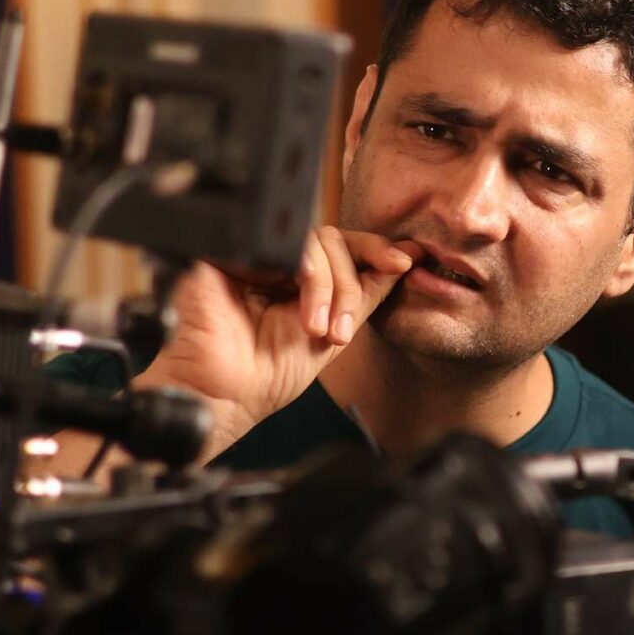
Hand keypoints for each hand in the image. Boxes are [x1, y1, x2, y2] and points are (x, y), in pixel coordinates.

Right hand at [134, 226, 412, 456]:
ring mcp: (252, 252)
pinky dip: (311, 278)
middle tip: (342, 331)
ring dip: (332, 289)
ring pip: (314, 240)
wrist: (226, 395)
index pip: (341, 244)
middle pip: (332, 239)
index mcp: (296, 275)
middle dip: (350, 285)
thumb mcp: (334, 332)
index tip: (405, 264)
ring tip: (321, 332)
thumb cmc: (269, 374)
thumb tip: (407, 261)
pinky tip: (307, 316)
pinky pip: (288, 244)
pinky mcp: (231, 251)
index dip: (375, 249)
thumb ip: (365, 294)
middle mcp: (274, 258)